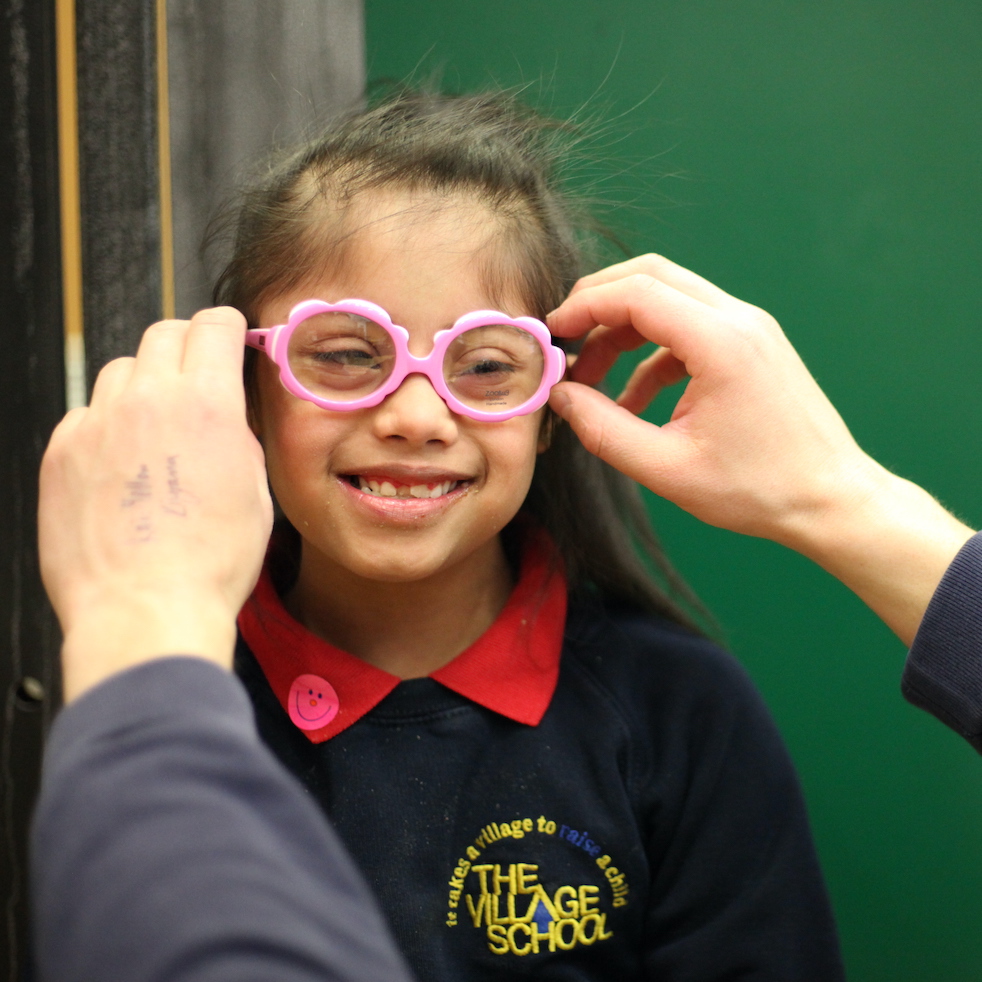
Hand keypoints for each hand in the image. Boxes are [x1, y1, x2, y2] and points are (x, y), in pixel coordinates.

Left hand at [38, 307, 273, 699]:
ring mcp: (96, 425)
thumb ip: (239, 437)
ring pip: (121, 371)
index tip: (231, 338)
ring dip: (145, 385)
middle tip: (199, 376)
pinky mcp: (61, 454)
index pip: (213, 326)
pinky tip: (125, 465)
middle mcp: (146, 402)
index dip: (229, 328)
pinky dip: (108, 425)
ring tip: (158, 429)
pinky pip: (87, 415)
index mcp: (206, 405)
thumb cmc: (208, 566)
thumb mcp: (256, 493)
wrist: (146, 610)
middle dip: (188, 346)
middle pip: (162, 334)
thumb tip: (228, 417)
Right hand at [547, 255, 972, 641]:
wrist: (831, 499)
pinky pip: (688, 330)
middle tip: (564, 341)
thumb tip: (561, 397)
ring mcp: (750, 328)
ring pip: (669, 299)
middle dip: (598, 303)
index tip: (551, 334)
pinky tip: (632, 402)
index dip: (584, 306)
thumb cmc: (758, 490)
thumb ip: (603, 429)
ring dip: (623, 330)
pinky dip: (651, 354)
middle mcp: (739, 320)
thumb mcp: (667, 469)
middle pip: (651, 277)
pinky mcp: (752, 345)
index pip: (636, 293)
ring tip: (590, 382)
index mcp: (721, 342)